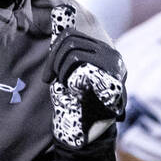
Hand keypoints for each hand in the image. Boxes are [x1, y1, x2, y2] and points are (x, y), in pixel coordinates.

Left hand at [45, 4, 126, 148]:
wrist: (91, 132)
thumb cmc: (79, 104)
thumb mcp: (74, 74)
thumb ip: (71, 55)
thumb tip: (56, 27)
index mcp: (105, 52)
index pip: (75, 32)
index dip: (56, 46)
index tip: (48, 67)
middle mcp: (111, 54)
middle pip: (71, 37)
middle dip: (53, 57)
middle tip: (49, 77)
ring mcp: (111, 63)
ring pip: (72, 48)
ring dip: (58, 66)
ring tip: (60, 83)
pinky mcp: (107, 73)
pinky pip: (77, 61)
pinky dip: (65, 73)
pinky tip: (69, 87)